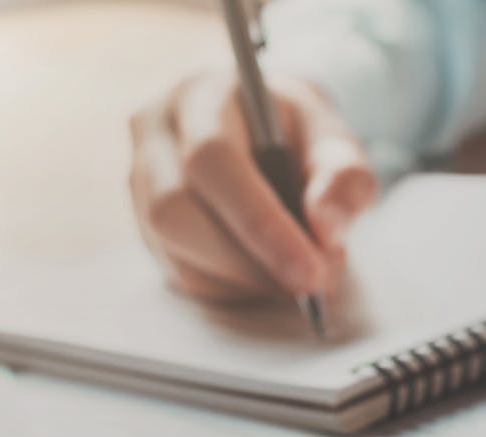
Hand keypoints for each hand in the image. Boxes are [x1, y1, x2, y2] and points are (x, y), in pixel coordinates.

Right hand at [128, 72, 376, 302]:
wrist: (271, 136)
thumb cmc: (301, 137)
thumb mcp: (337, 143)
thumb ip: (344, 178)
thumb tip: (326, 230)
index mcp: (201, 98)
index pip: (212, 160)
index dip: (260, 223)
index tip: (310, 272)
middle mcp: (155, 136)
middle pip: (176, 211)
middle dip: (250, 262)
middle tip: (313, 285)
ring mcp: (141, 183)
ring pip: (174, 250)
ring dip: (244, 280)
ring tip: (298, 278)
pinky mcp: (147, 227)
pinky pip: (182, 274)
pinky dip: (234, 289)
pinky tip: (270, 276)